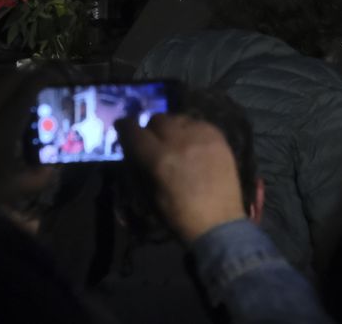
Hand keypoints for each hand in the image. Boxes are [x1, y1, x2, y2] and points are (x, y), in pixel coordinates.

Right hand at [117, 113, 245, 243]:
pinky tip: (192, 143)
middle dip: (151, 128)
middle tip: (152, 140)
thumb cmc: (180, 216)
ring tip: (174, 140)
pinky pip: (199, 123)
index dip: (125, 127)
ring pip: (179, 118)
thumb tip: (133, 150)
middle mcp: (180, 142)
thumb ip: (140, 167)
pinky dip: (191, 130)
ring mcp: (201, 137)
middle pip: (158, 119)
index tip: (122, 126)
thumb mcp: (150, 195)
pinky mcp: (218, 138)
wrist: (219, 223)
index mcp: (159, 159)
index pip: (134, 131)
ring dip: (172, 127)